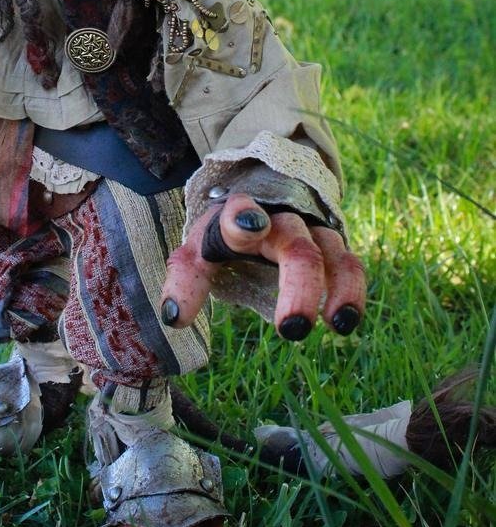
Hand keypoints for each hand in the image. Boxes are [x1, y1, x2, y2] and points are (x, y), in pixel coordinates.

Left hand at [160, 193, 364, 339]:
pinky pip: (349, 265)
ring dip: (340, 288)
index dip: (244, 219)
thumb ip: (186, 279)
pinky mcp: (332, 246)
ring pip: (332, 253)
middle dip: (299, 285)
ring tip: (339, 324)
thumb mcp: (199, 250)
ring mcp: (311, 230)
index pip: (241, 212)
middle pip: (296, 246)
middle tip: (292, 329)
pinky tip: (344, 322)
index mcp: (239, 215)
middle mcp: (281, 219)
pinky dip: (352, 292)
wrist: (259, 198)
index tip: (249, 229)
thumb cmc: (224, 234)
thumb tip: (174, 318)